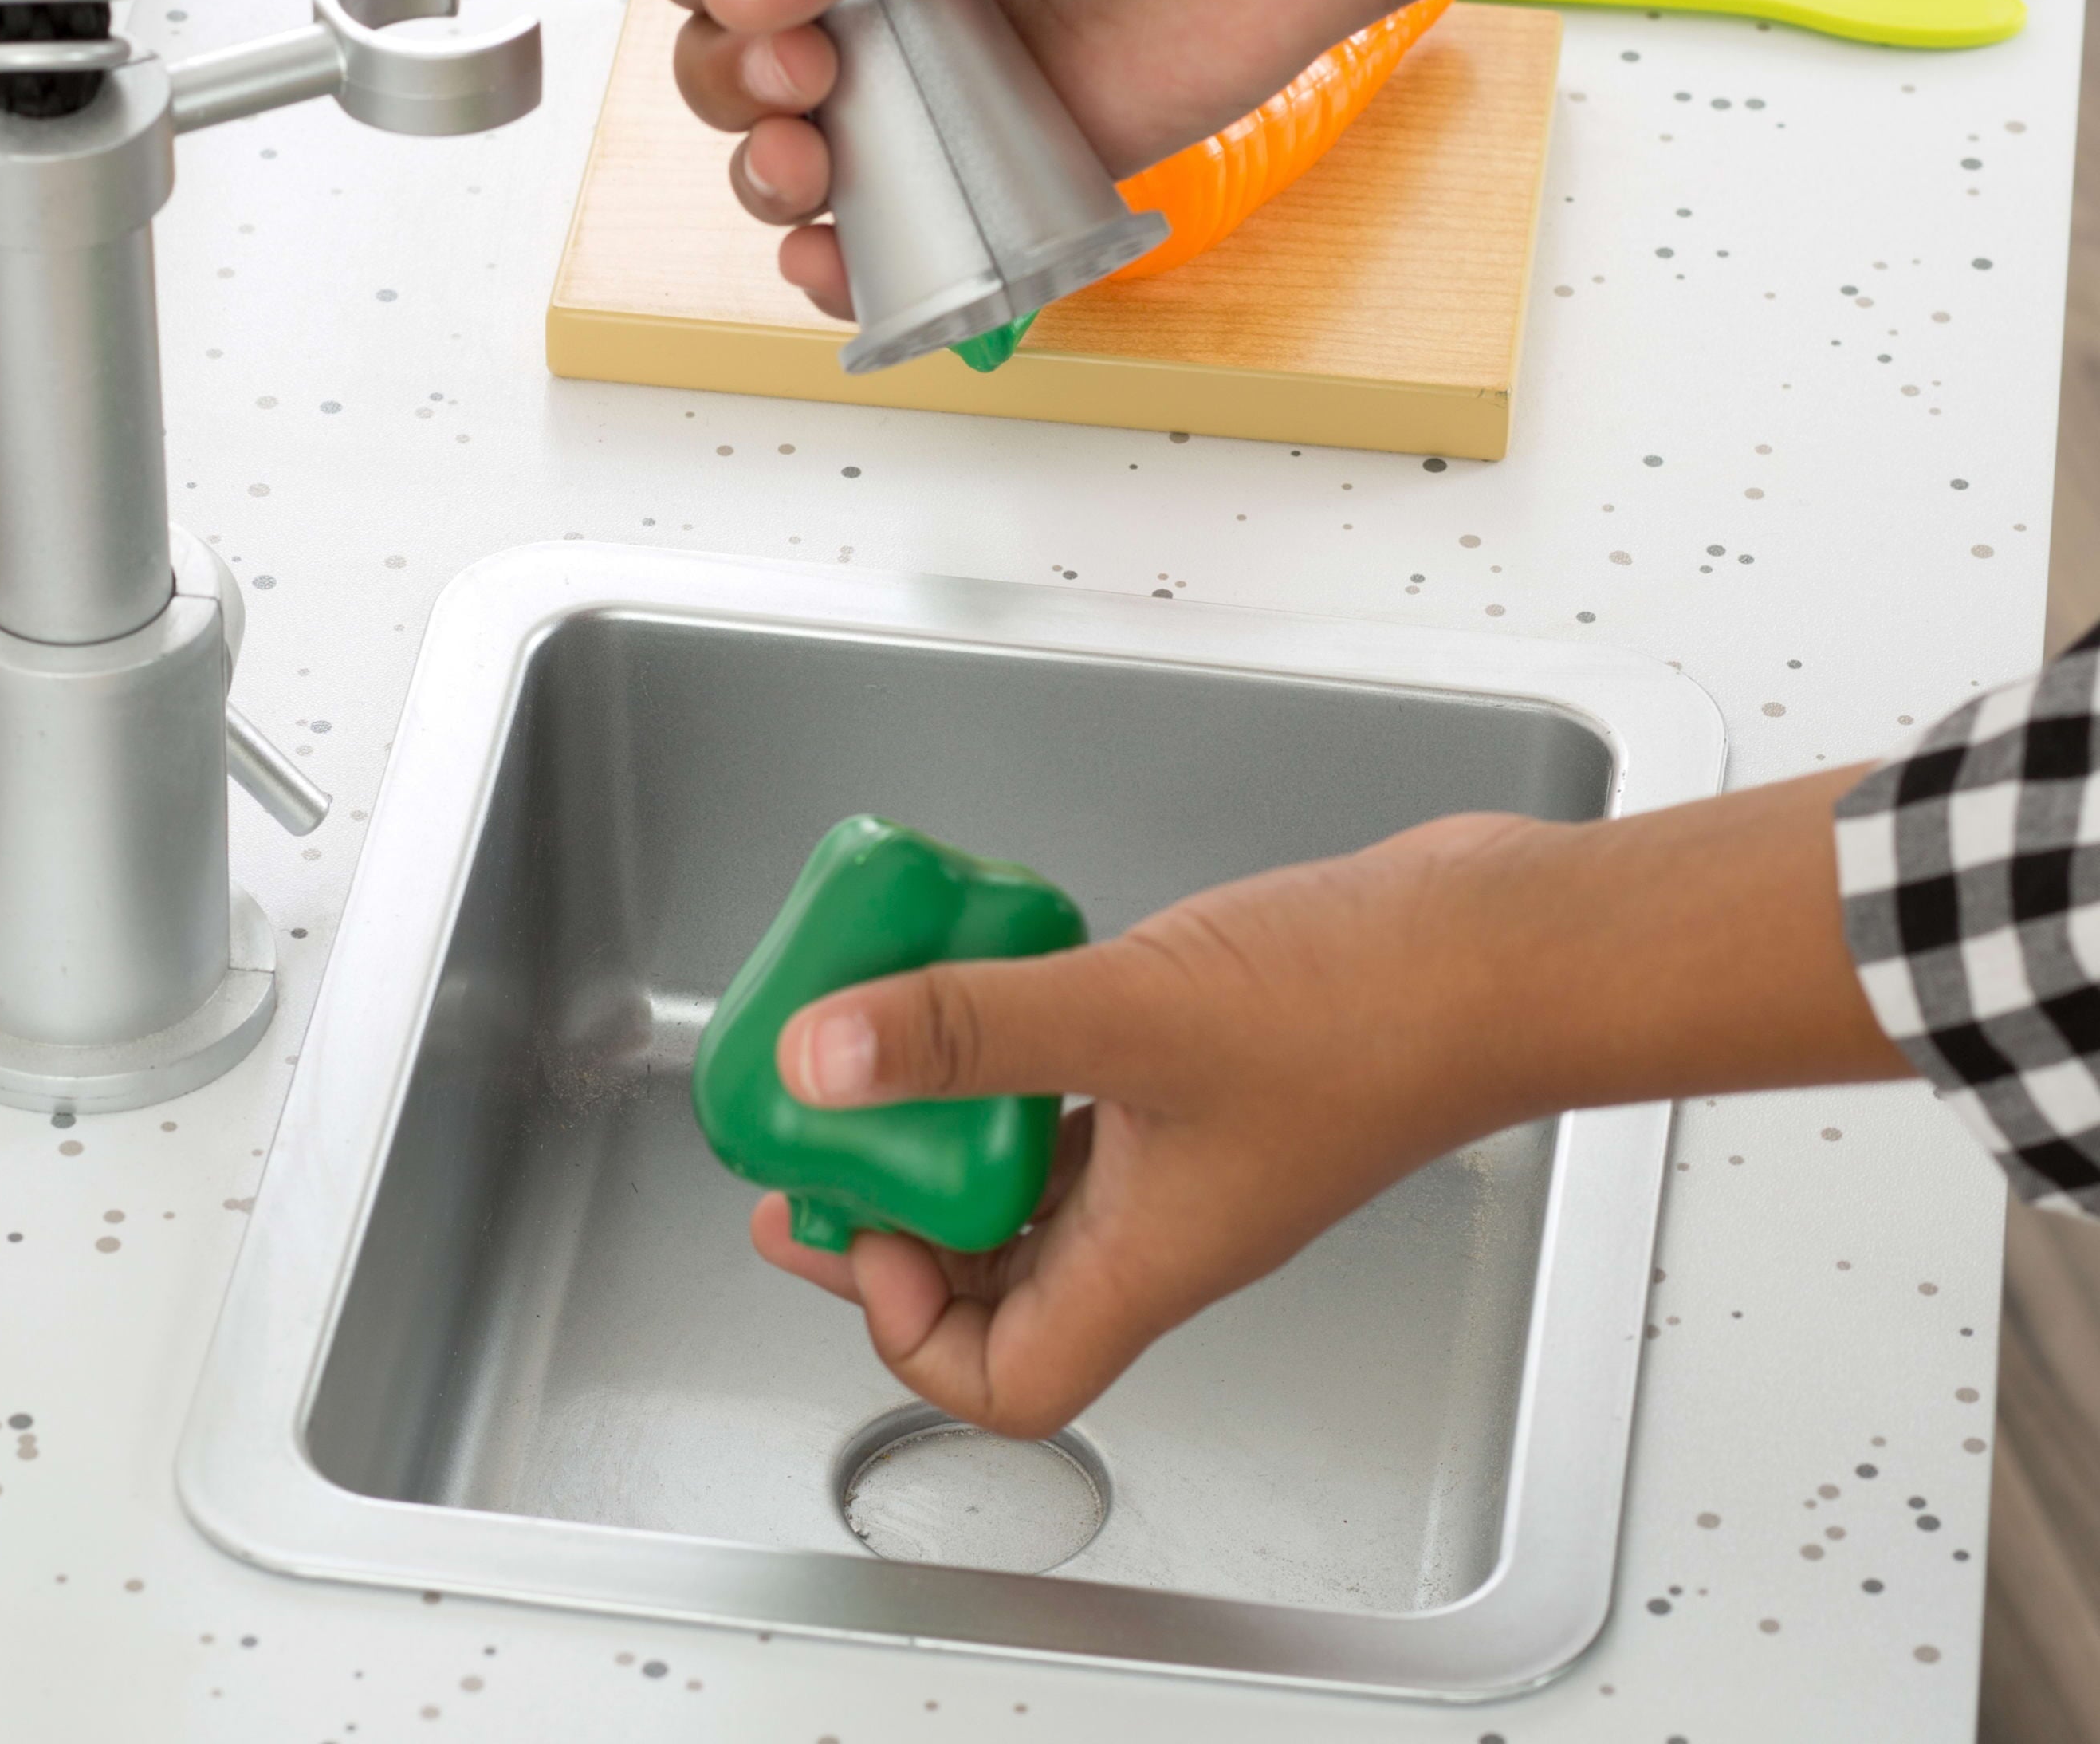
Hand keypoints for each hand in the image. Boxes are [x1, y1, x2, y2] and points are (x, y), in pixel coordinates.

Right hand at [638, 0, 1405, 320]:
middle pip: (734, 53)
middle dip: (729, 82)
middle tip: (800, 72)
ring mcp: (941, 79)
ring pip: (798, 150)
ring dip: (767, 176)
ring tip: (809, 169)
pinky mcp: (1005, 161)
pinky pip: (901, 232)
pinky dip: (850, 264)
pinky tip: (837, 261)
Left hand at [751, 770, 1906, 1437]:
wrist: (1506, 949)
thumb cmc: (1367, 1011)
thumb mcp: (1133, 1015)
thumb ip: (971, 1032)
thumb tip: (821, 1063)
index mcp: (1147, 1261)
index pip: (1002, 1378)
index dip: (906, 1323)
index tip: (852, 1213)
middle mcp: (1163, 1220)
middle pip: (1000, 1279)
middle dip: (898, 1218)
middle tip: (828, 1133)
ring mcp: (1190, 1145)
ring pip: (1038, 1181)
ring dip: (954, 1131)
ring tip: (889, 1053)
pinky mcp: (1209, 1068)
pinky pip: (1085, 1095)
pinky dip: (1026, 1058)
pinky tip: (1003, 986)